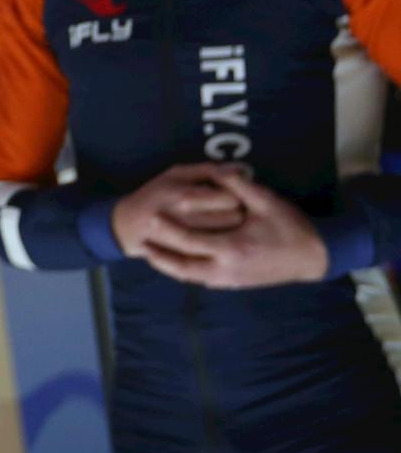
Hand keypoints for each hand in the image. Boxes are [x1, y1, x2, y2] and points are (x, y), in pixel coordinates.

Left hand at [134, 167, 330, 288]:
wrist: (313, 257)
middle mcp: (229, 269)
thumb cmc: (290, 226)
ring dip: (170, 267)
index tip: (149, 217)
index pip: (191, 240)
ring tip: (149, 254)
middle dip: (161, 254)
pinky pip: (203, 280)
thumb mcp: (265, 200)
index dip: (168, 229)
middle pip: (184, 266)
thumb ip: (236, 185)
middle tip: (139, 241)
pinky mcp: (235, 283)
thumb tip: (214, 169)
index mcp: (234, 248)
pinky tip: (174, 263)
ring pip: (192, 277)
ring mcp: (232, 280)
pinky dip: (185, 272)